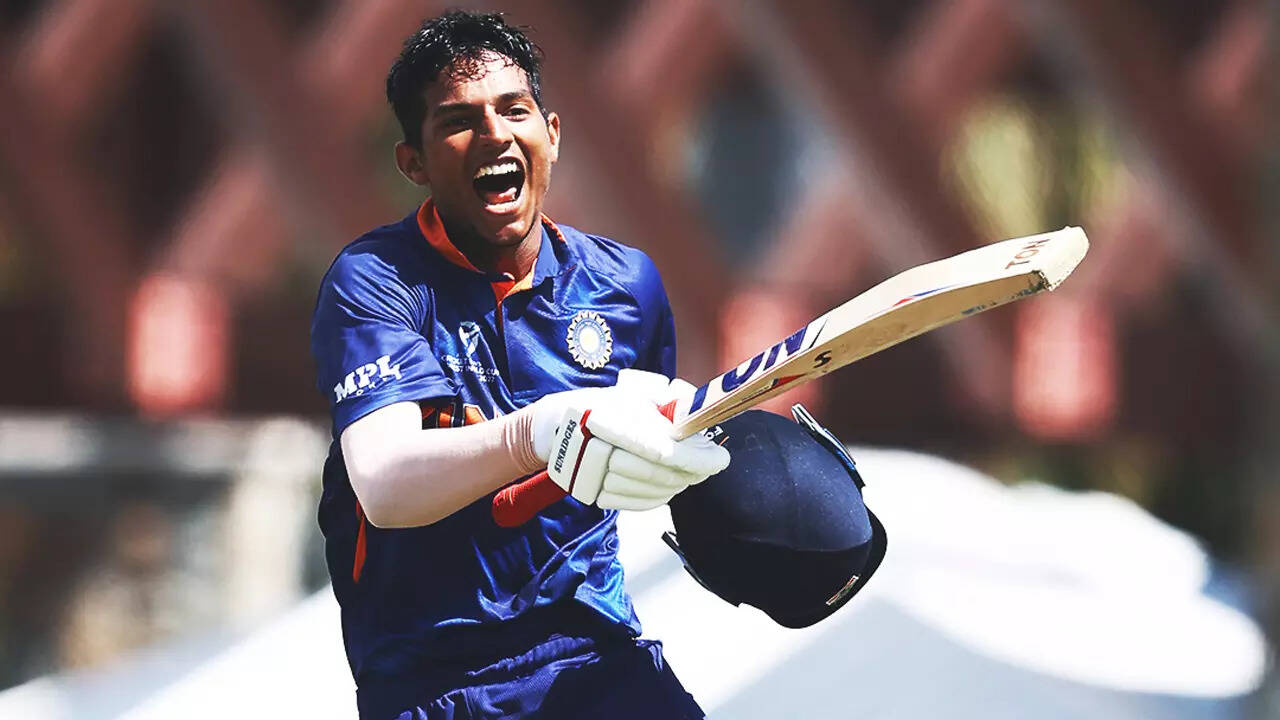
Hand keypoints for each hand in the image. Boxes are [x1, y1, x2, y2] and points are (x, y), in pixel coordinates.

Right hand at [528, 371, 729, 510]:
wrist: (555, 428)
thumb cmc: (601, 406)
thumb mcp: (634, 393)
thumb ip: (668, 400)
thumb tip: (697, 410)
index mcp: (612, 422)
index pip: (663, 451)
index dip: (696, 459)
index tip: (720, 459)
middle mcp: (600, 451)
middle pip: (661, 474)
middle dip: (693, 471)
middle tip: (709, 462)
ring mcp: (594, 477)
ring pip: (652, 491)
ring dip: (677, 483)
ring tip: (687, 470)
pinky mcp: (592, 494)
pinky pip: (636, 504)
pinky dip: (659, 497)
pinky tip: (669, 485)